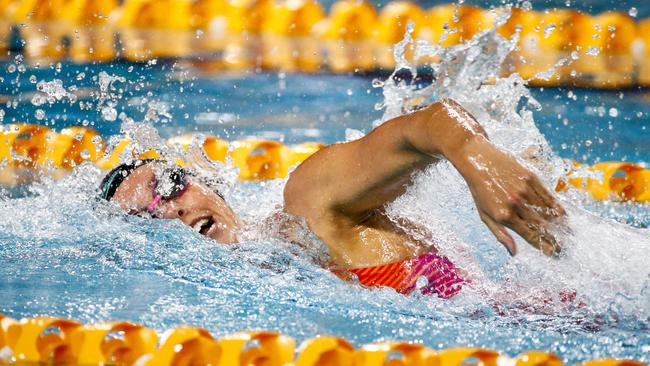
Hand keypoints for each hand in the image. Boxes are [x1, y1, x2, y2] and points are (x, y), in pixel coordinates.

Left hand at [452, 137, 565, 255]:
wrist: (477, 160)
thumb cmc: (479, 190)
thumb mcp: (485, 215)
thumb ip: (500, 235)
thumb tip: (514, 253)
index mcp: (504, 216)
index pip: (530, 236)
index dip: (545, 246)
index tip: (554, 253)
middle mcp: (516, 204)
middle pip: (542, 226)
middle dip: (555, 238)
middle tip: (565, 246)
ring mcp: (524, 190)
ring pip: (547, 210)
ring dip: (559, 223)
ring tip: (568, 231)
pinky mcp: (530, 177)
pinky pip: (548, 195)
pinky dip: (556, 206)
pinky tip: (562, 214)